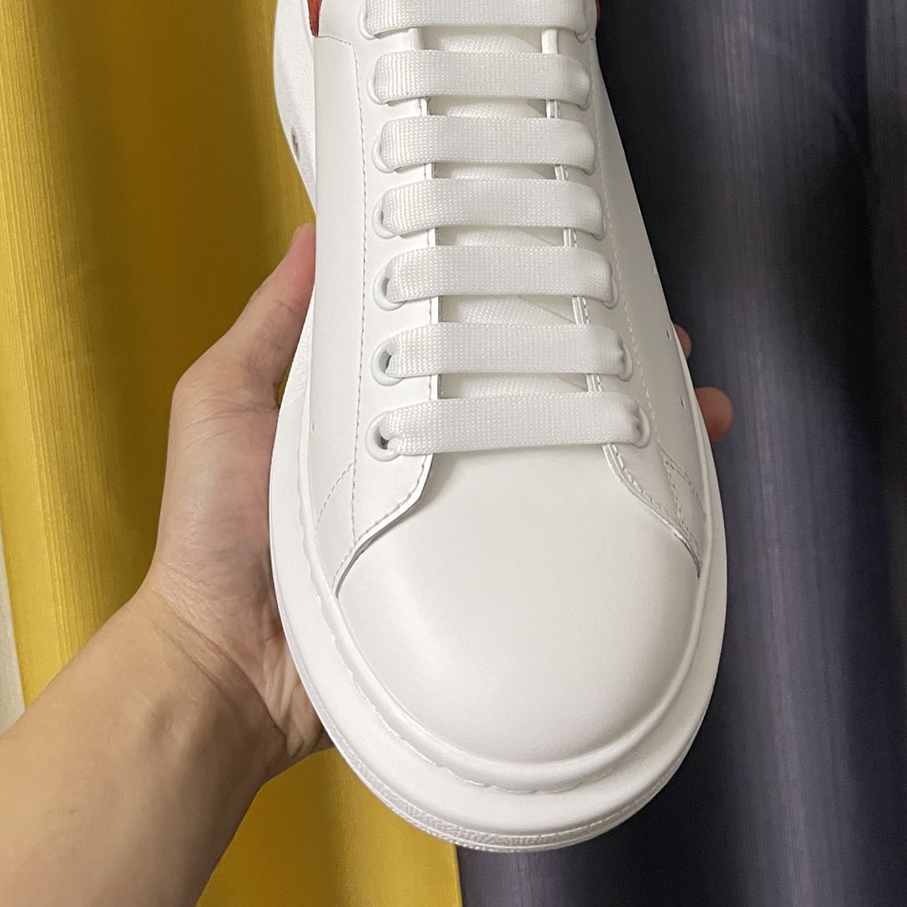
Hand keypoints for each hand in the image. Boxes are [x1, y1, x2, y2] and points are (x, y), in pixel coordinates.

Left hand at [140, 225, 733, 773]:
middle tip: (663, 339)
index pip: (469, 335)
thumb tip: (315, 232)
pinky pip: (560, 549)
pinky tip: (673, 504)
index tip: (573, 258)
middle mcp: (436, 458)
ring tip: (695, 410)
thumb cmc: (210, 537)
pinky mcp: (482, 586)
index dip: (522, 298)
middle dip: (610, 366)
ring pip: (569, 467)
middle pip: (539, 396)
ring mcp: (465, 523)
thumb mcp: (225, 402)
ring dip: (639, 437)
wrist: (222, 674)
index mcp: (382, 406)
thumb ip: (272, 325)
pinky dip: (622, 527)